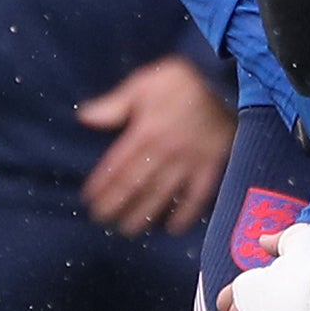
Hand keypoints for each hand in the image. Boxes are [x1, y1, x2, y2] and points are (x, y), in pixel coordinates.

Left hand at [77, 53, 231, 236]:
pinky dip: (185, 214)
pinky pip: (197, 196)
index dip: (102, 185)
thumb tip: (84, 117)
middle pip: (136, 185)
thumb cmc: (181, 82)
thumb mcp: (144, 84)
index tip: (89, 199)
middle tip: (103, 220)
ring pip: (162, 195)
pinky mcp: (210, 167)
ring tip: (128, 229)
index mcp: (145, 132)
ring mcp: (188, 162)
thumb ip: (115, 104)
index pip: (118, 165)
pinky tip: (173, 228)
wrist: (225, 81)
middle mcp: (164, 152)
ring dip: (143, 215)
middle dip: (117, 205)